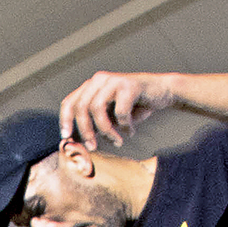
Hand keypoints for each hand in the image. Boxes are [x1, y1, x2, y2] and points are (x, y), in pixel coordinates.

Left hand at [59, 71, 175, 150]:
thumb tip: (74, 142)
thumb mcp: (110, 117)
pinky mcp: (129, 84)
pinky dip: (125, 126)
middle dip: (85, 131)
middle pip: (81, 107)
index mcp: (91, 86)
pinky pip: (120, 111)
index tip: (66, 138)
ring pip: (97, 108)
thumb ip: (94, 125)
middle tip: (93, 147)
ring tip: (116, 141)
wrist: (162, 92)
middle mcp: (99, 80)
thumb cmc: (134, 107)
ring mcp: (114, 80)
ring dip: (106, 130)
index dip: (65, 121)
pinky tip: (130, 130)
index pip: (69, 102)